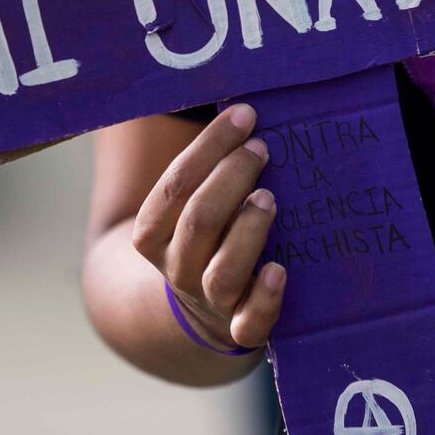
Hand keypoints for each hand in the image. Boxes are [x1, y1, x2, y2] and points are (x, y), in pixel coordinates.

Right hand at [132, 103, 285, 350]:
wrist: (198, 312)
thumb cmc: (205, 234)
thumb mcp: (187, 203)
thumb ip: (205, 165)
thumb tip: (244, 106)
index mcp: (154, 233)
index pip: (175, 186)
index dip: (210, 147)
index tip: (244, 116)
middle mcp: (177, 268)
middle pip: (198, 221)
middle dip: (231, 177)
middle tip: (261, 148)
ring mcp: (210, 301)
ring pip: (222, 271)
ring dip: (248, 229)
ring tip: (269, 197)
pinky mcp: (241, 327)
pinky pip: (250, 324)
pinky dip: (266, 298)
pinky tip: (280, 270)